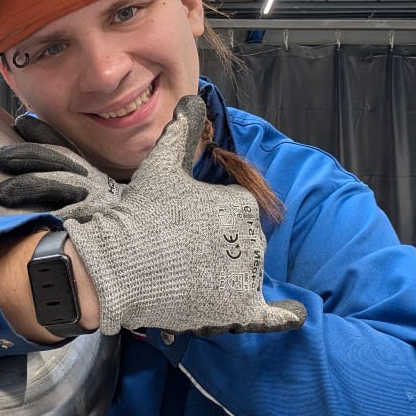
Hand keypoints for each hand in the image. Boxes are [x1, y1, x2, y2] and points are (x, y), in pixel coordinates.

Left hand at [0, 115, 124, 219]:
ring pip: (58, 184)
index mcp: (87, 171)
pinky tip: (28, 219)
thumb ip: (62, 176)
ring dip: (28, 185)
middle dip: (26, 156)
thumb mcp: (88, 190)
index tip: (20, 122)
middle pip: (58, 160)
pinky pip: (69, 217)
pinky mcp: (95, 222)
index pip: (63, 146)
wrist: (140, 236)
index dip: (42, 133)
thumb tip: (28, 159)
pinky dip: (50, 217)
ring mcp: (94, 200)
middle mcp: (92, 180)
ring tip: (0, 193)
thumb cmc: (104, 215)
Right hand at [63, 95, 306, 336]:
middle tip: (177, 251)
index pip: (236, 214)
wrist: (120, 264)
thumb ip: (182, 132)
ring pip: (244, 276)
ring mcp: (247, 276)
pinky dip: (285, 316)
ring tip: (189, 278)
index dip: (208, 220)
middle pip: (241, 246)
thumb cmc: (141, 214)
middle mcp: (252, 239)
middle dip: (216, 248)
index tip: (181, 224)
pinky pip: (270, 315)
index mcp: (241, 205)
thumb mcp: (162, 165)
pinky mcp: (238, 308)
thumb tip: (193, 99)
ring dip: (228, 278)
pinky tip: (296, 315)